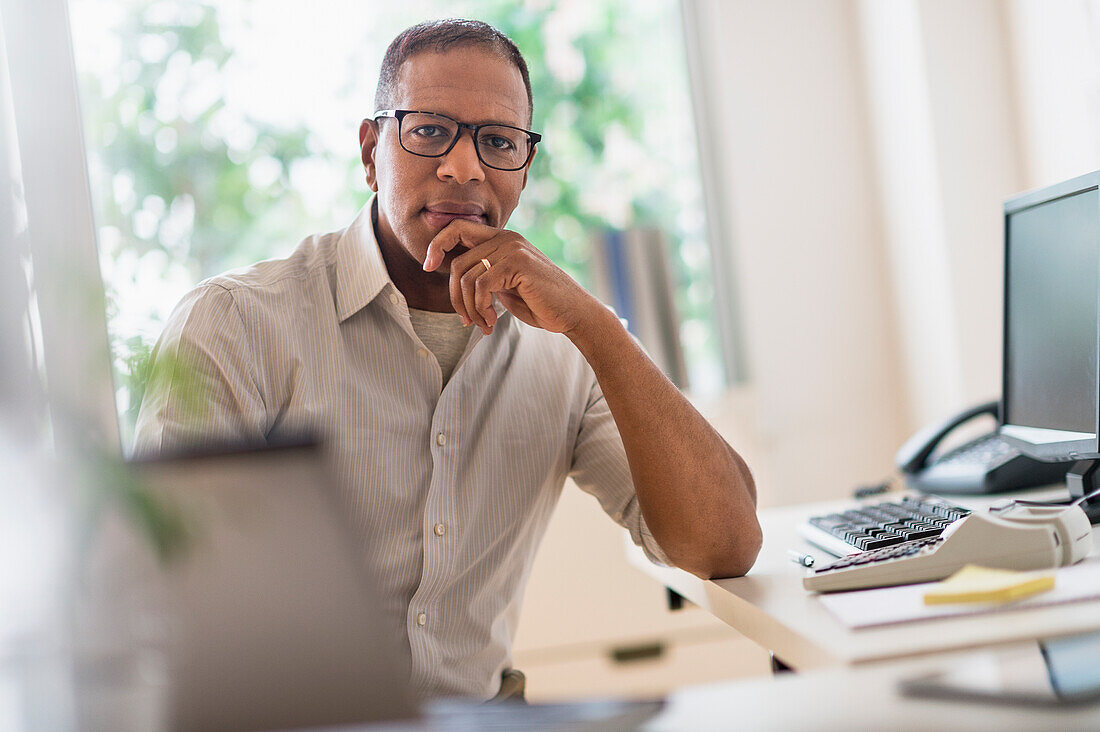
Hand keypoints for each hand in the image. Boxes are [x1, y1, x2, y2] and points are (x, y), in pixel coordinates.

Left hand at [423, 219, 598, 335]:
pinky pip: (481, 286)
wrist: (573, 313)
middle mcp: (506, 237)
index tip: (428, 267)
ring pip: (466, 277)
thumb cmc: (540, 303)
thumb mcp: (505, 286)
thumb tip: (454, 280)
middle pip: (457, 262)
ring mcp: (513, 248)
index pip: (457, 228)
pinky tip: (490, 322)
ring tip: (481, 324)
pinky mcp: (518, 263)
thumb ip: (484, 276)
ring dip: (469, 308)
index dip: (437, 245)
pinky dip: (480, 309)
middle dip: (455, 297)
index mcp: (502, 239)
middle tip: (465, 319)